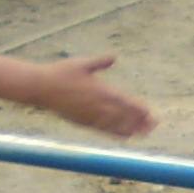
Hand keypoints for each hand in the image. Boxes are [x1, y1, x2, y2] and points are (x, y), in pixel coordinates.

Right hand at [32, 52, 154, 137]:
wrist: (40, 87)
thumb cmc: (60, 72)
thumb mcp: (81, 64)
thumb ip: (100, 62)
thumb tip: (113, 56)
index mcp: (99, 89)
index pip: (123, 101)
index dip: (137, 108)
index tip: (150, 113)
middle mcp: (96, 105)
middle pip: (122, 116)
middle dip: (138, 121)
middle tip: (153, 125)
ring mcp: (89, 115)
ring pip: (114, 125)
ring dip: (130, 129)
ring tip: (143, 132)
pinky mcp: (82, 122)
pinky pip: (102, 130)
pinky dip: (115, 133)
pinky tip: (125, 136)